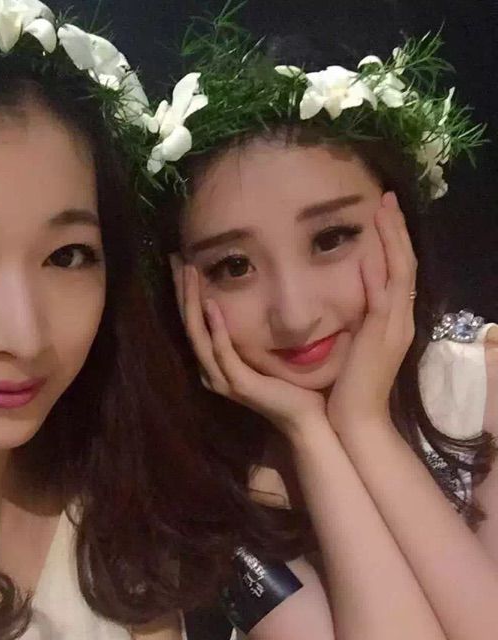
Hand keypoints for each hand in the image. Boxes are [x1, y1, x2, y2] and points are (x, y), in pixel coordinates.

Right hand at [171, 256, 327, 438]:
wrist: (305, 418)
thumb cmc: (289, 385)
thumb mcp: (263, 353)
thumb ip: (251, 333)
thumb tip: (252, 300)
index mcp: (215, 363)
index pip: (193, 323)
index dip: (185, 294)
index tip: (182, 264)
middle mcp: (211, 370)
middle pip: (188, 325)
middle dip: (182, 292)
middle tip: (176, 261)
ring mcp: (222, 378)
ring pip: (198, 335)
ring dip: (192, 302)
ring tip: (189, 274)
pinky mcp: (238, 384)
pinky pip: (222, 352)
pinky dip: (216, 328)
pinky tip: (211, 305)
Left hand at [327, 192, 416, 429]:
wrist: (356, 418)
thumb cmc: (349, 385)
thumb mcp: (354, 344)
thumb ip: (355, 319)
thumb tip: (347, 296)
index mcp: (394, 320)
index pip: (398, 271)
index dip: (394, 241)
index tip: (383, 214)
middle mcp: (401, 319)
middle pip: (405, 264)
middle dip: (396, 230)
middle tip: (387, 199)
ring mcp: (394, 327)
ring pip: (400, 272)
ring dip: (391, 240)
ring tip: (383, 209)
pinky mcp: (381, 337)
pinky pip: (382, 299)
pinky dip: (376, 275)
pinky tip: (367, 253)